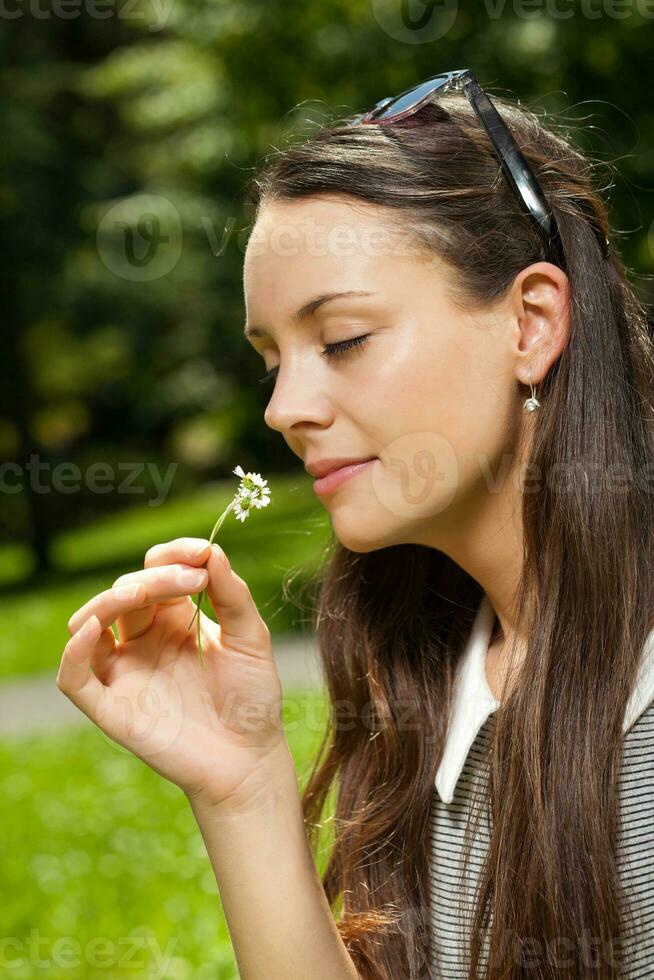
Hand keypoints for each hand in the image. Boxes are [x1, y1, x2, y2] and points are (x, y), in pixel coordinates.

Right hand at [57, 538, 290, 812]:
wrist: (251, 758)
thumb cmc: (253, 697)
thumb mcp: (251, 638)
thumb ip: (233, 594)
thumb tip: (212, 549)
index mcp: (176, 618)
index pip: (157, 569)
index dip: (174, 554)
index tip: (203, 552)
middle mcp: (145, 639)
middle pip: (127, 590)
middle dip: (156, 577)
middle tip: (194, 579)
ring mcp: (126, 671)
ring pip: (92, 621)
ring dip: (110, 599)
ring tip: (142, 591)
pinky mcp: (112, 707)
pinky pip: (74, 677)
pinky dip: (73, 651)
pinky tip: (92, 629)